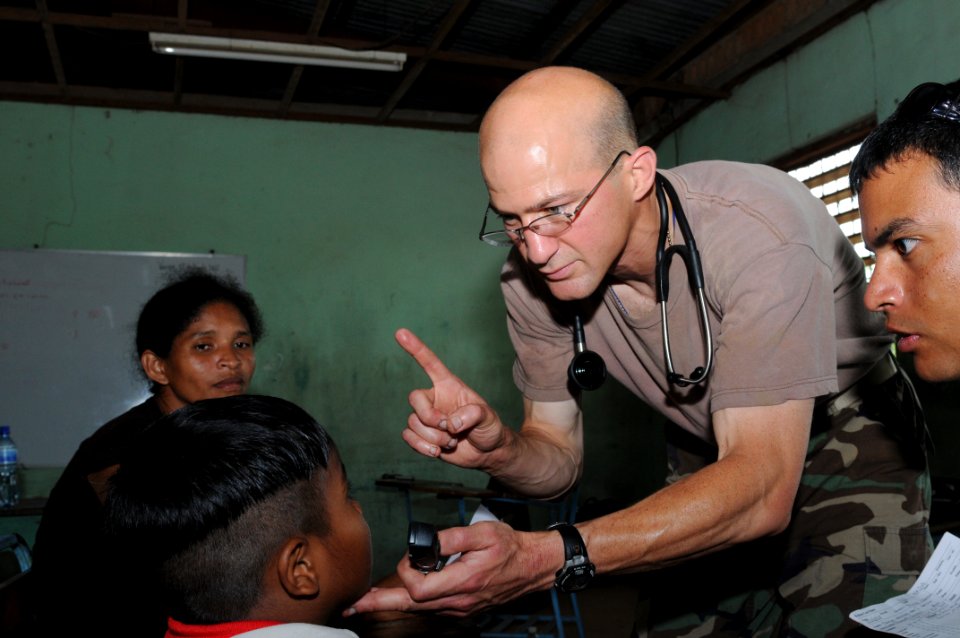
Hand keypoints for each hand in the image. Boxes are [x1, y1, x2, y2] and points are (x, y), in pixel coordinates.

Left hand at [345, 521, 555, 616]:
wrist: (533, 566)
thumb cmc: (511, 547)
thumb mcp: (483, 533)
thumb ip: (452, 537)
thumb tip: (426, 541)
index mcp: (462, 582)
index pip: (419, 588)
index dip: (406, 572)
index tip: (411, 557)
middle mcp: (459, 601)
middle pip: (410, 607)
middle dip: (378, 606)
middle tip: (352, 608)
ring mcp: (460, 608)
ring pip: (419, 610)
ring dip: (393, 604)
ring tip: (367, 603)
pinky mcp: (462, 608)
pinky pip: (431, 609)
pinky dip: (413, 602)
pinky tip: (402, 596)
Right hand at [396, 328, 506, 468]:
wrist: (487, 453)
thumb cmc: (489, 429)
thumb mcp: (489, 418)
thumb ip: (473, 415)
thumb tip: (450, 422)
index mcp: (449, 386)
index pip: (430, 363)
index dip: (415, 348)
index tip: (400, 332)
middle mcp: (434, 399)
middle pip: (414, 398)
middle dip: (429, 417)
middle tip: (447, 428)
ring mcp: (427, 418)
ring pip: (413, 423)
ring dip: (432, 437)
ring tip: (451, 442)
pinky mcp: (422, 435)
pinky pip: (408, 437)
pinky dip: (422, 447)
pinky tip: (437, 451)